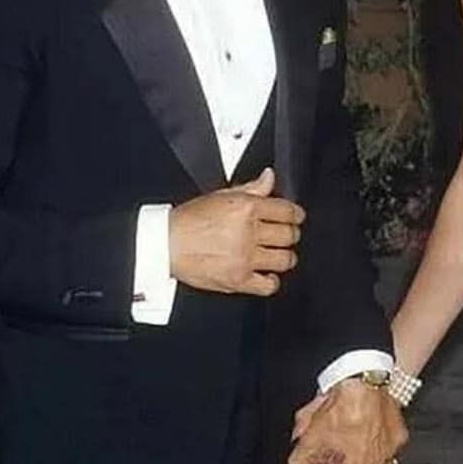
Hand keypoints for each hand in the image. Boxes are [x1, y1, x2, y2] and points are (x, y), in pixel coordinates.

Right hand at [169, 167, 304, 295]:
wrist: (165, 244)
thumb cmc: (188, 221)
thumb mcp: (220, 195)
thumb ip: (250, 188)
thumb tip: (269, 177)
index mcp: (245, 208)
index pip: (287, 211)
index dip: (296, 215)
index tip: (297, 218)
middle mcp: (248, 233)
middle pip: (289, 235)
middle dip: (291, 234)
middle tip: (286, 235)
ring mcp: (245, 258)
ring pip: (285, 259)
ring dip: (285, 256)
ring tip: (278, 254)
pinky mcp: (238, 280)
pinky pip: (268, 285)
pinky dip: (272, 281)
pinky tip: (267, 274)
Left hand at [288, 379, 408, 463]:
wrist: (365, 382)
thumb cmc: (339, 410)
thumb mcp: (310, 434)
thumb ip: (301, 459)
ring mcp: (391, 451)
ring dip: (368, 461)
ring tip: (354, 444)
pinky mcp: (399, 435)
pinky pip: (389, 446)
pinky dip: (379, 442)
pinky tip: (369, 428)